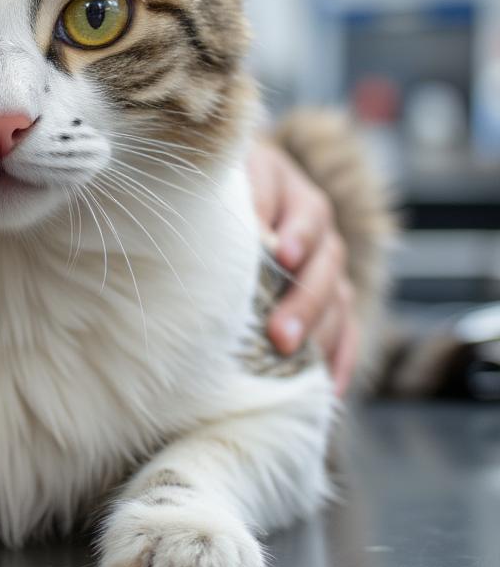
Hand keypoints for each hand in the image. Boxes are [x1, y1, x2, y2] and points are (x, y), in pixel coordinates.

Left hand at [247, 139, 357, 394]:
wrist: (232, 196)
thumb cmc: (222, 189)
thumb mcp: (230, 178)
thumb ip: (243, 195)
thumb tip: (252, 230)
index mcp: (297, 196)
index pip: (309, 216)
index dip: (298, 235)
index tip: (283, 256)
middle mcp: (320, 234)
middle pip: (326, 267)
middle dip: (304, 302)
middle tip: (280, 334)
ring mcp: (326, 269)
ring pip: (338, 302)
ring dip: (318, 333)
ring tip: (292, 358)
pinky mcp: (328, 302)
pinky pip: (345, 331)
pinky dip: (339, 360)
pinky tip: (327, 388)